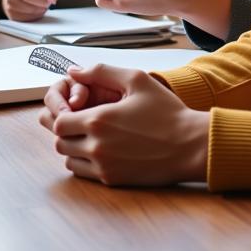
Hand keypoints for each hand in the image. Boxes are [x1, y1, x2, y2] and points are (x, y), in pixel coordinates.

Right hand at [0, 0, 58, 20]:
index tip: (48, 2)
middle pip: (26, 5)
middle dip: (39, 7)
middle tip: (45, 5)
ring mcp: (9, 8)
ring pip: (26, 14)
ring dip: (37, 13)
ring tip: (39, 7)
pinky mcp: (12, 18)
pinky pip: (25, 21)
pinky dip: (33, 18)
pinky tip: (34, 12)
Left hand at [39, 63, 208, 186]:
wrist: (191, 146)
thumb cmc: (167, 111)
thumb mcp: (136, 79)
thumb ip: (100, 71)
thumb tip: (73, 71)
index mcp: (99, 121)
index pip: (59, 121)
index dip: (62, 113)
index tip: (75, 107)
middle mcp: (97, 147)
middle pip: (60, 142)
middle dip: (65, 130)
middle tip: (80, 120)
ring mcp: (105, 167)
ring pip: (68, 160)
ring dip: (73, 146)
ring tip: (90, 134)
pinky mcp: (113, 180)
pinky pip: (83, 173)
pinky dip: (83, 162)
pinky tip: (99, 148)